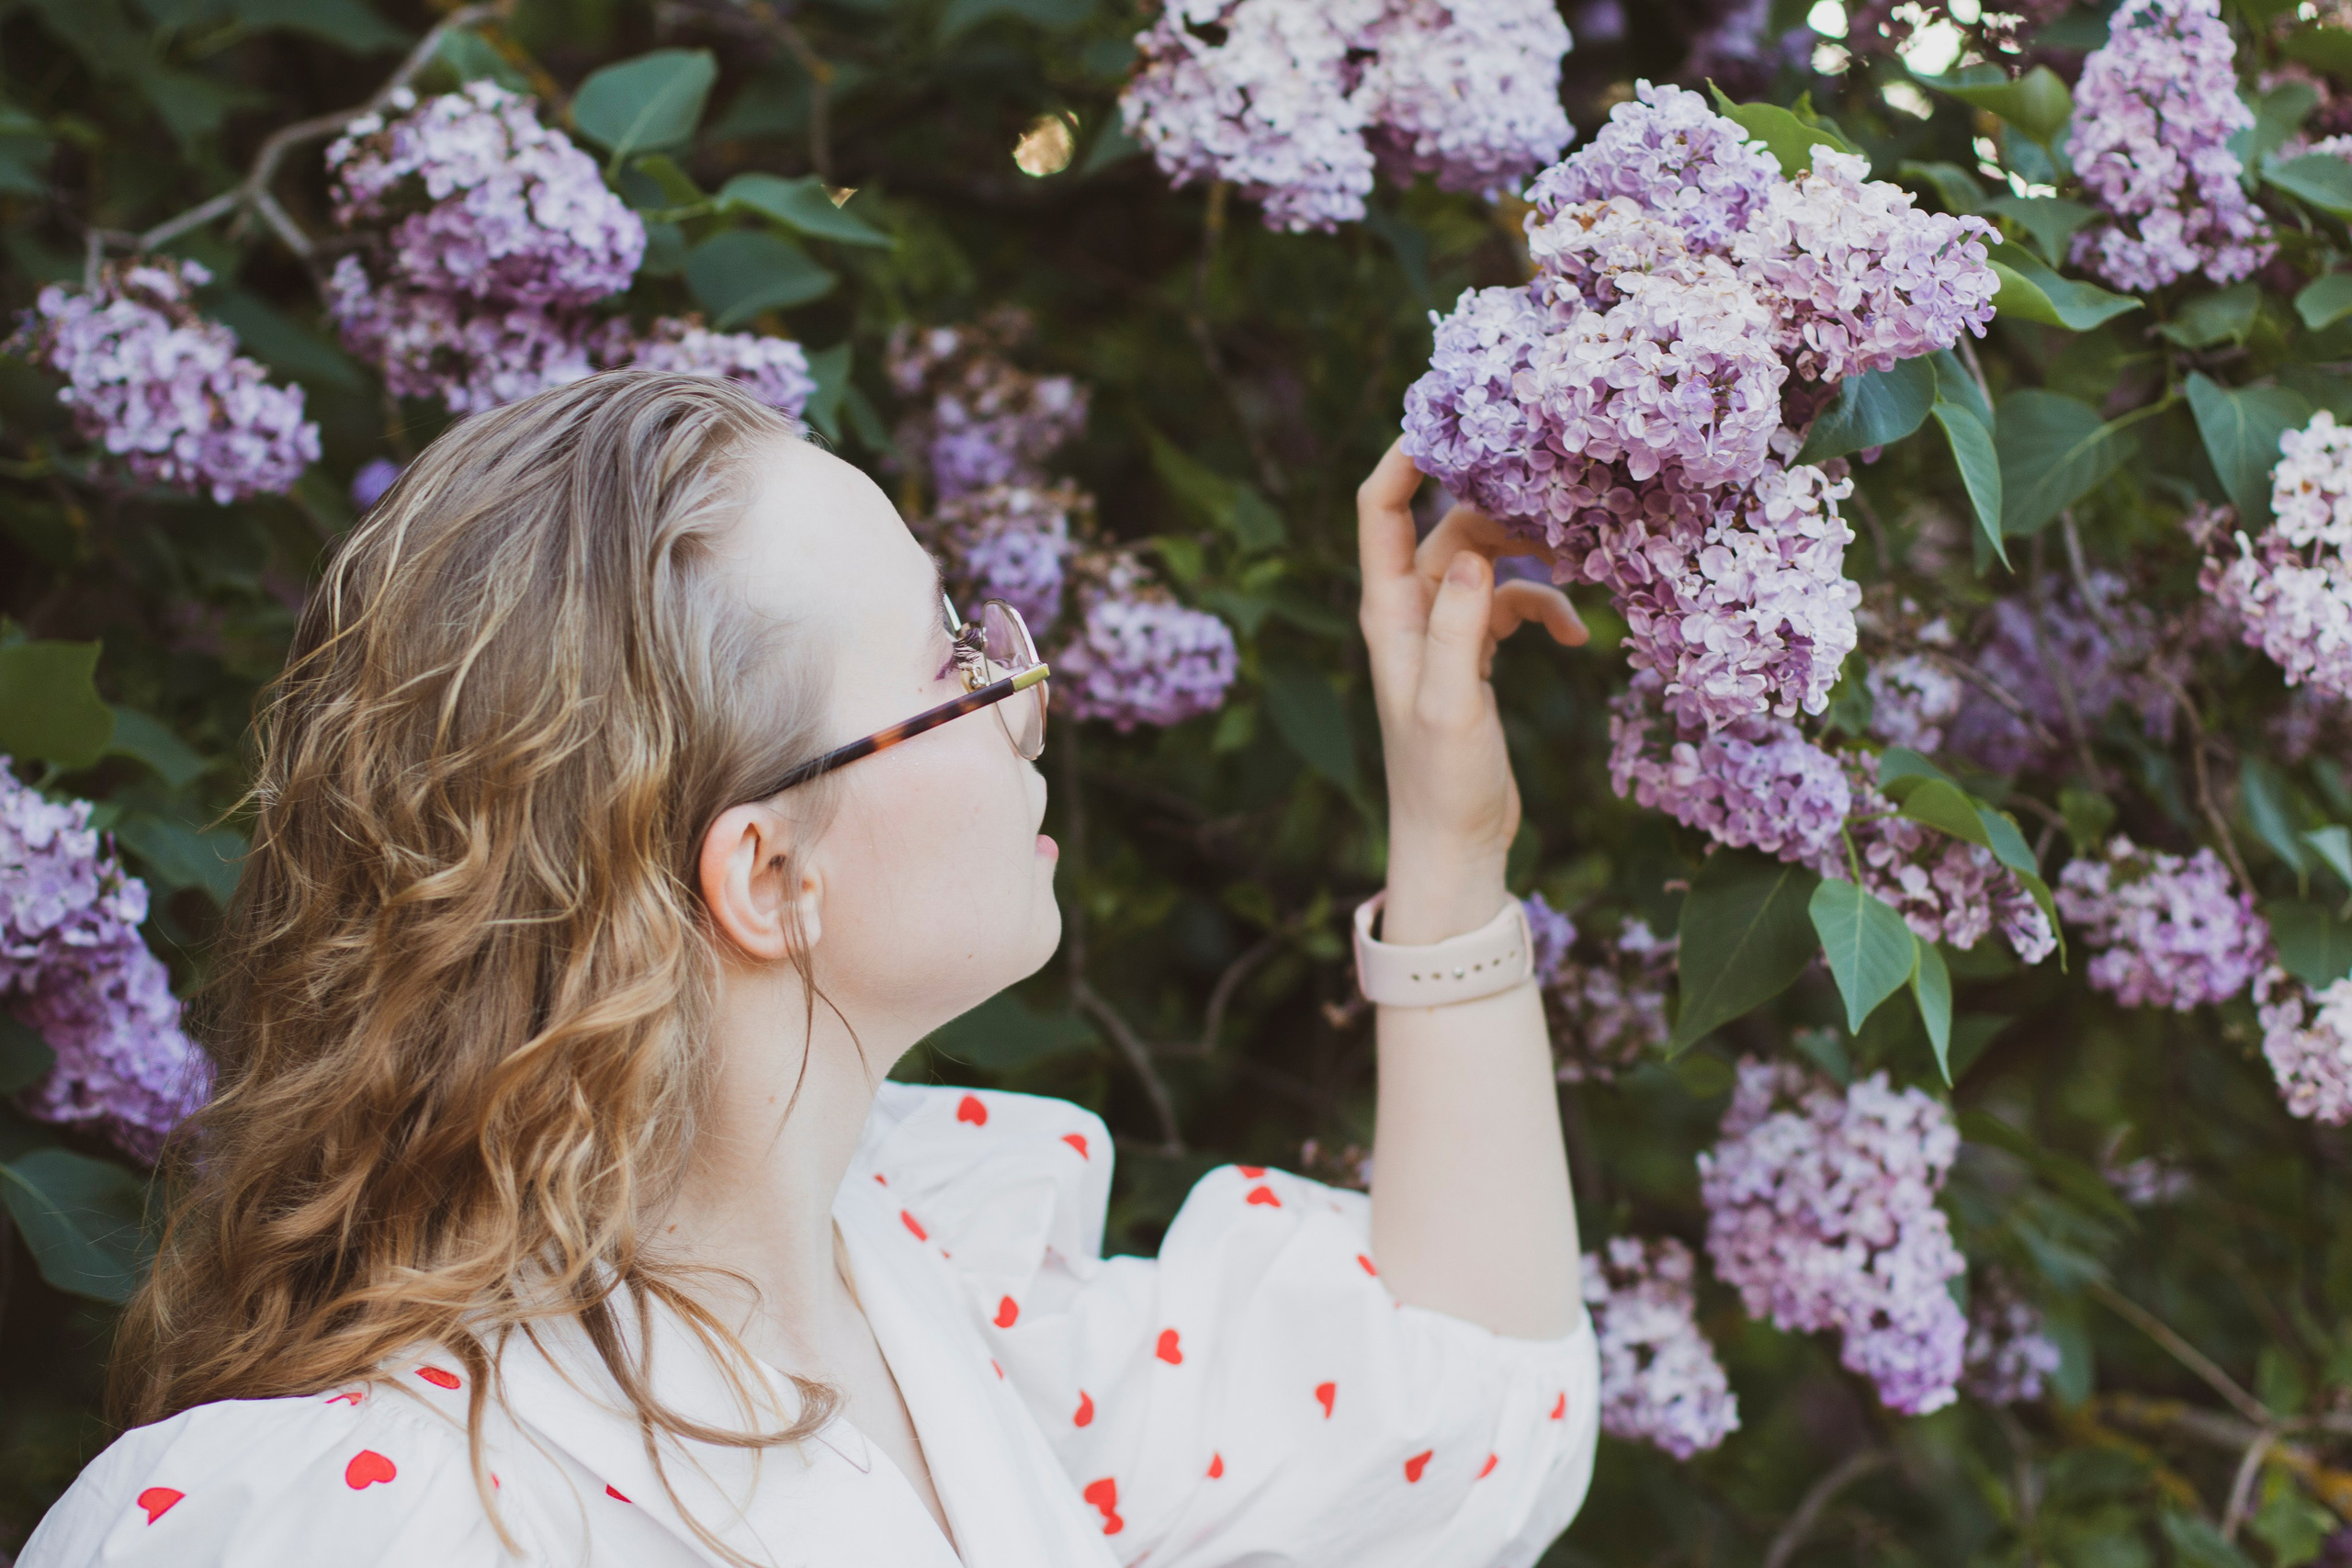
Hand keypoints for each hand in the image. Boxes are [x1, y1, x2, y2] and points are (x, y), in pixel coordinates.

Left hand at [1357, 440, 1584, 943]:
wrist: (1455, 845)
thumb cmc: (1440, 782)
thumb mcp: (1448, 703)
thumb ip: (1455, 627)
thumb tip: (1469, 551)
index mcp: (1385, 611)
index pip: (1379, 508)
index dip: (1407, 456)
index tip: (1456, 417)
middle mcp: (1407, 611)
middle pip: (1450, 525)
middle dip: (1501, 507)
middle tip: (1559, 495)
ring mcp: (1442, 632)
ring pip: (1487, 562)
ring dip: (1533, 561)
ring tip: (1583, 563)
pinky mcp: (1473, 657)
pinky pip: (1511, 605)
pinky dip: (1546, 609)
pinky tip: (1578, 640)